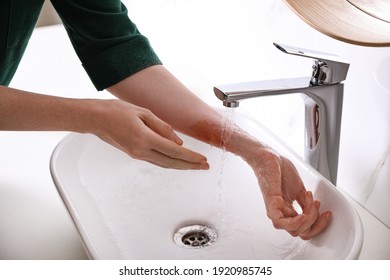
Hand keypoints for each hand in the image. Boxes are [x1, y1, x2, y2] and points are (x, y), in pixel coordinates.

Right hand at [93, 99, 208, 169]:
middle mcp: (141, 151)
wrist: (96, 119)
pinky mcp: (134, 154)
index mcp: (145, 139)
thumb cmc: (117, 111)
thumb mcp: (143, 112)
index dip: (191, 157)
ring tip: (196, 166)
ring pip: (165, 164)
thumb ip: (162, 127)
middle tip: (205, 167)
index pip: (174, 151)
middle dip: (191, 165)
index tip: (203, 159)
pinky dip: (170, 163)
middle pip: (172, 162)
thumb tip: (178, 142)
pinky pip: (156, 161)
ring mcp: (137, 154)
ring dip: (182, 166)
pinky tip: (177, 162)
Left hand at [246, 148, 331, 239]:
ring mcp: (275, 210)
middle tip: (318, 206)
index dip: (318, 225)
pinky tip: (303, 215)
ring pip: (293, 230)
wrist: (268, 157)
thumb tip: (316, 212)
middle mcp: (281, 213)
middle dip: (316, 222)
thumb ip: (306, 204)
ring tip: (311, 203)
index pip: (304, 229)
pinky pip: (280, 222)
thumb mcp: (299, 190)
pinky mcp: (271, 203)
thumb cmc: (279, 170)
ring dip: (309, 219)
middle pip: (301, 233)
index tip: (326, 213)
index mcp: (287, 211)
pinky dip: (295, 223)